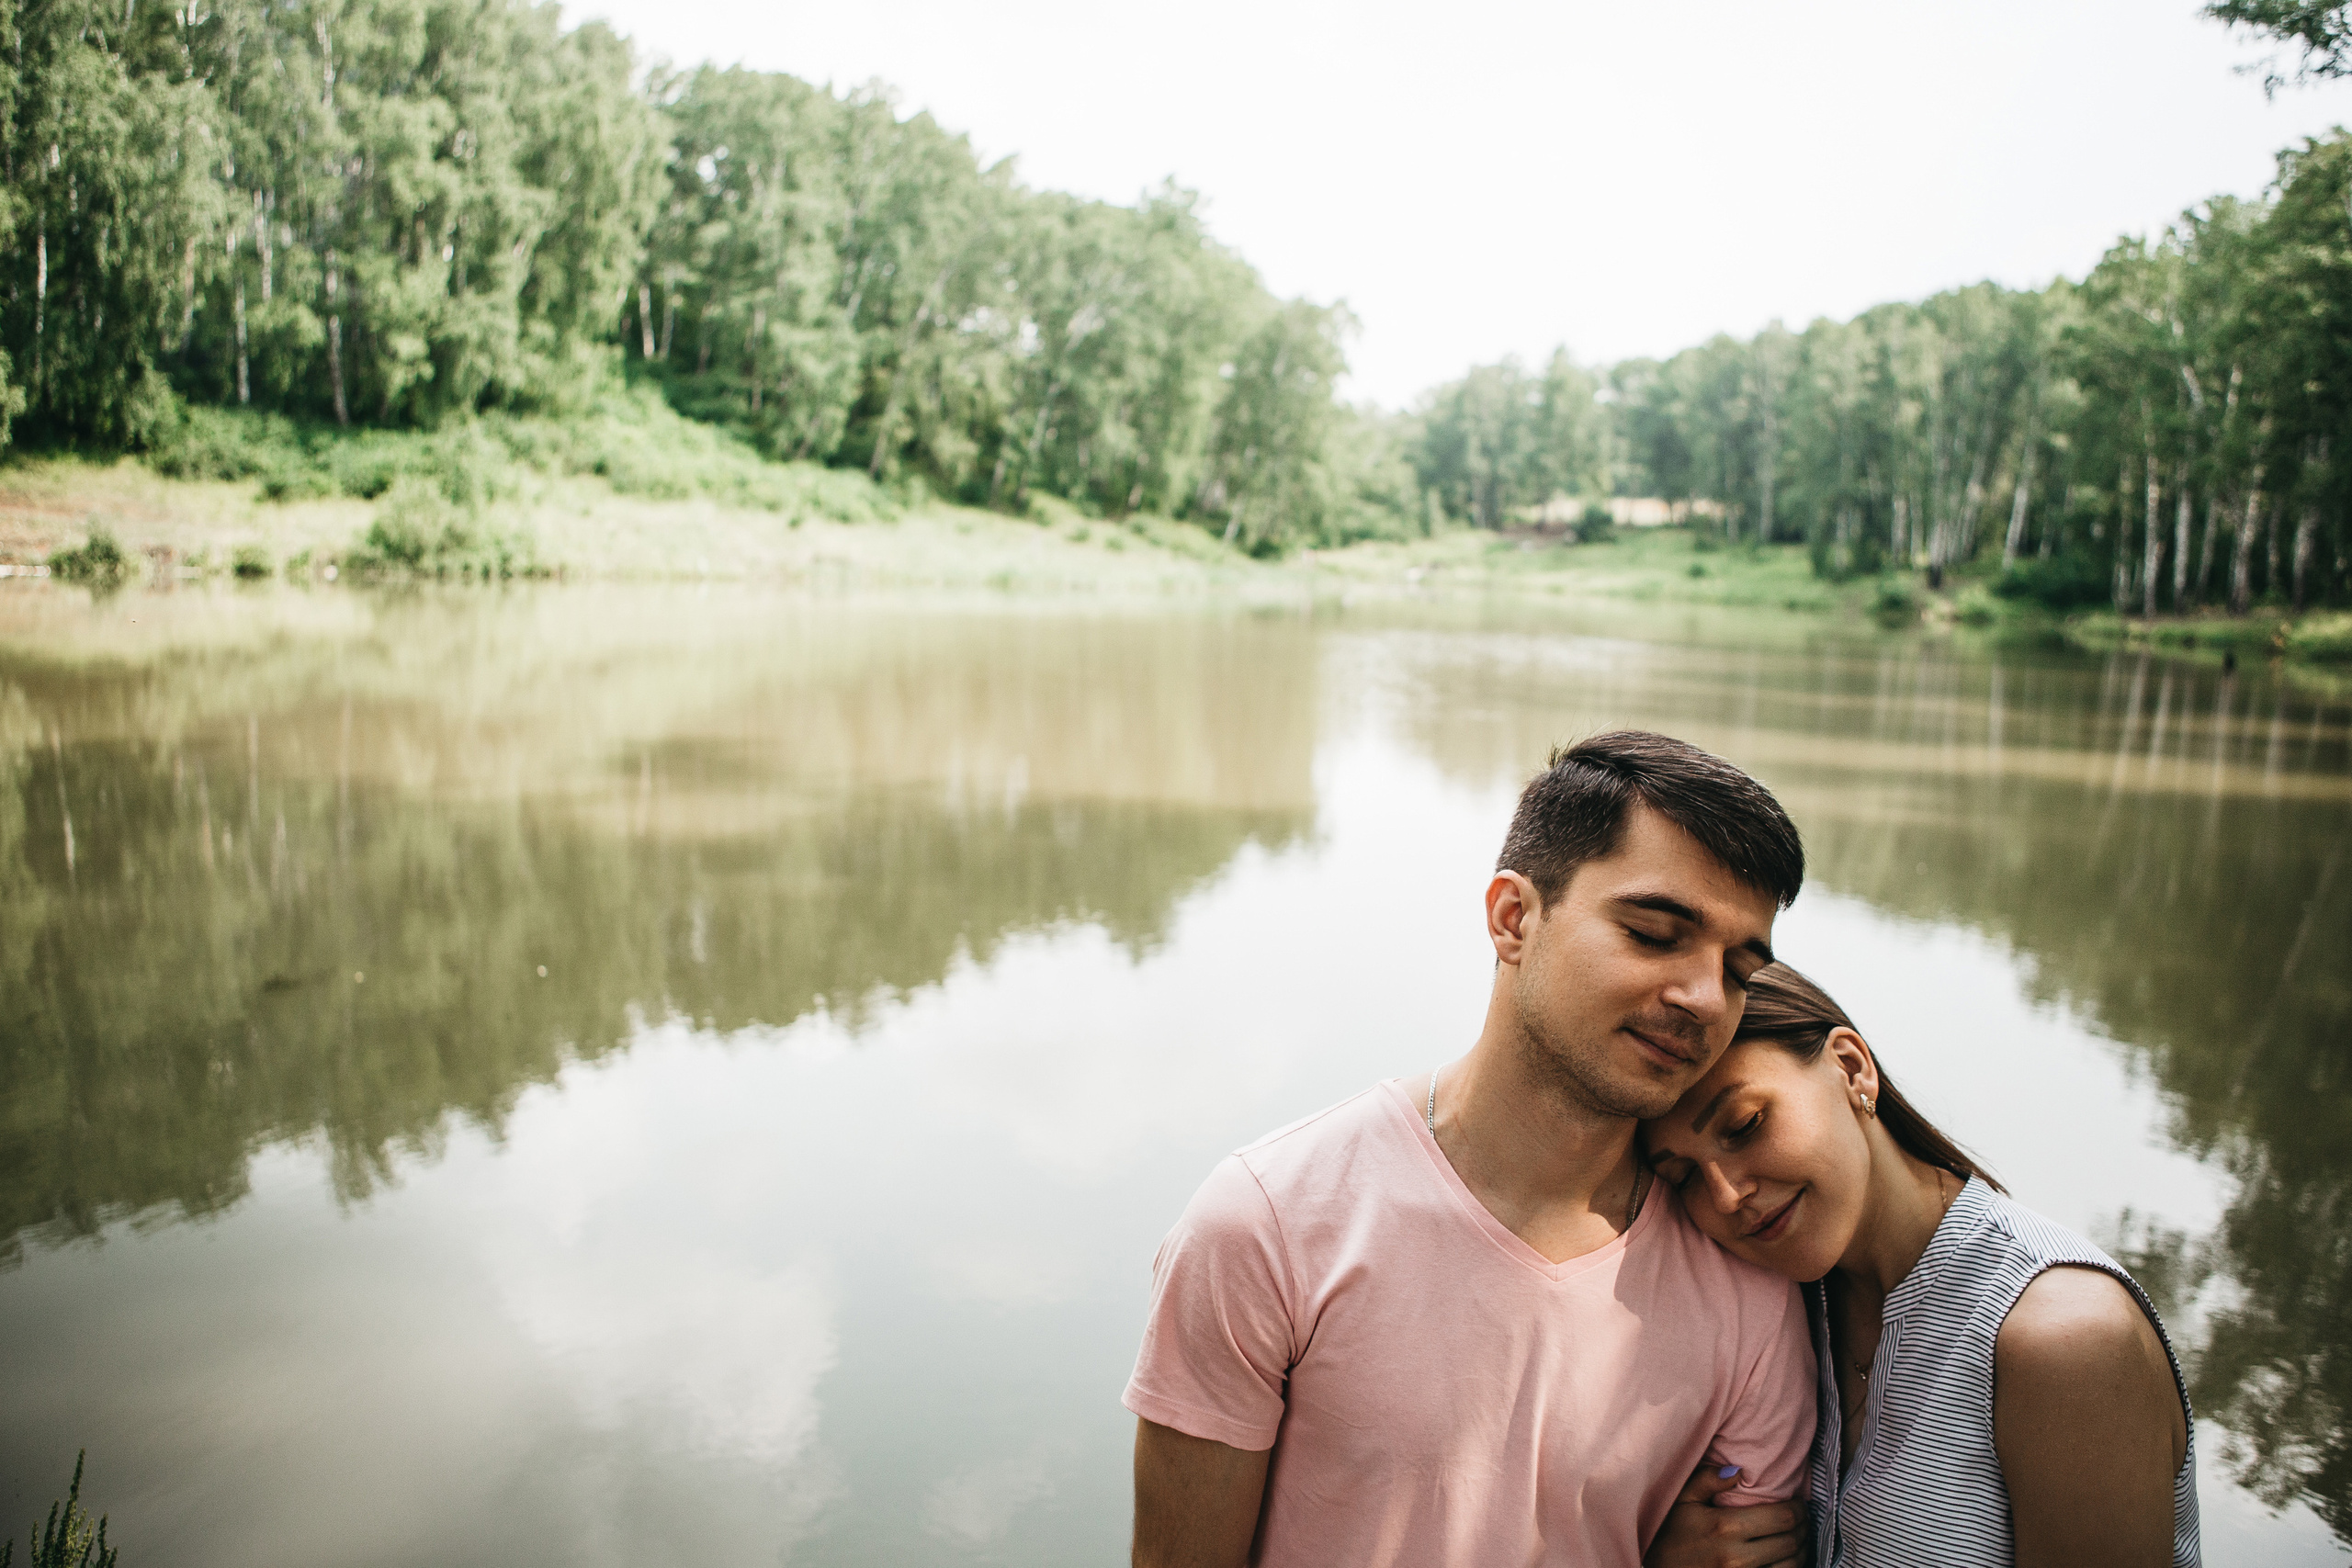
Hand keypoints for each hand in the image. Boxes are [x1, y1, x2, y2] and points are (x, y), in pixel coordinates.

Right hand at [1642, 1463, 1809, 1567]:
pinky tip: (1787, 1558)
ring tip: (1799, 1538)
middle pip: (1791, 1542)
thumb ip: (1708, 1480)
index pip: (1781, 1518)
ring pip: (1790, 1566)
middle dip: (1804, 1528)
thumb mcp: (1682, 1500)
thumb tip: (1739, 1471)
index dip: (1798, 1509)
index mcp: (1725, 1527)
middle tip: (1804, 1518)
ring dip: (1802, 1551)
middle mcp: (1737, 1556)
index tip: (1799, 1502)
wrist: (1655, 1567)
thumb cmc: (1668, 1533)